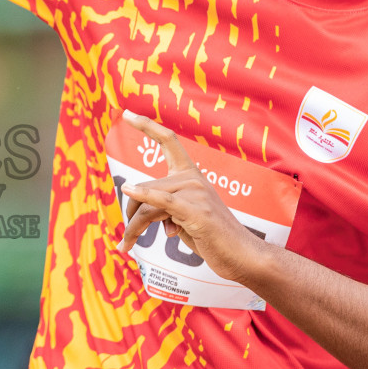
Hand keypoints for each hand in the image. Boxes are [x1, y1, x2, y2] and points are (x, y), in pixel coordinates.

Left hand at [117, 111, 270, 283]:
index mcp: (191, 174)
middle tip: (126, 239)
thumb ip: (164, 208)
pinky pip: (162, 201)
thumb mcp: (184, 217)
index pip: (168, 140)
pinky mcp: (196, 211)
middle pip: (144, 187)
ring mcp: (196, 193)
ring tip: (126, 246)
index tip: (126, 113)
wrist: (241, 255)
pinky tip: (128, 189)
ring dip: (132, 228)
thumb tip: (144, 212)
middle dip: (130, 215)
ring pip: (147, 204)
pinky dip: (144, 195)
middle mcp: (193, 178)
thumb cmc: (212, 237)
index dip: (146, 125)